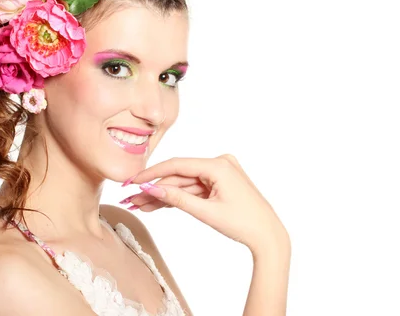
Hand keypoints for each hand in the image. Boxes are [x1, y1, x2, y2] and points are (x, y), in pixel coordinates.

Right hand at [121, 155, 287, 251]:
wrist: (268, 236)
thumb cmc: (243, 224)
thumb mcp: (206, 212)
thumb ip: (177, 198)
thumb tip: (151, 188)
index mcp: (219, 165)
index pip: (177, 165)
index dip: (152, 173)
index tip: (133, 182)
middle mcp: (220, 163)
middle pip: (179, 176)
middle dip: (155, 189)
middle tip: (131, 200)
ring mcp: (221, 172)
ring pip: (185, 184)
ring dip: (164, 195)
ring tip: (140, 206)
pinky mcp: (221, 183)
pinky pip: (194, 188)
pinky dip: (179, 197)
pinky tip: (158, 204)